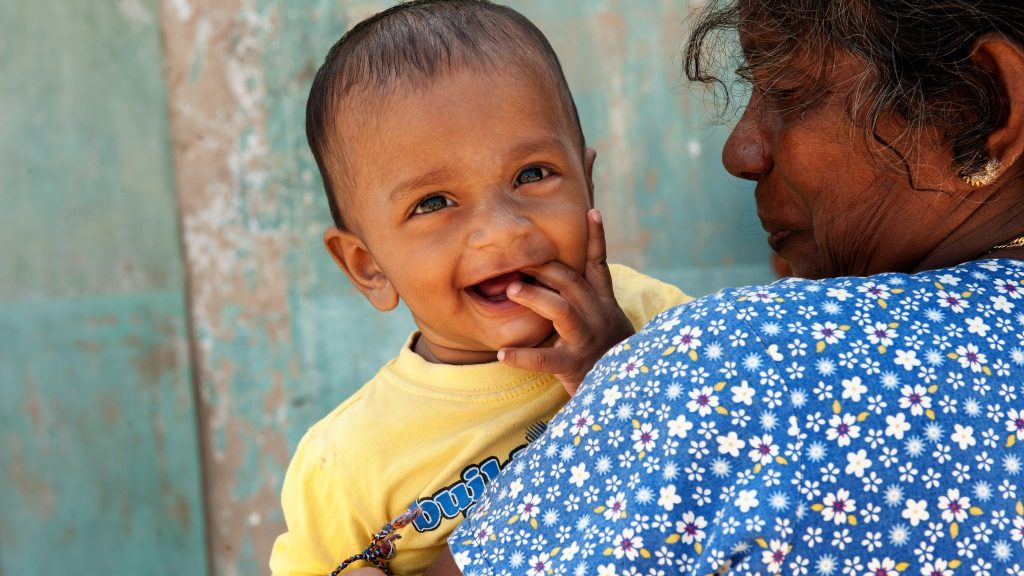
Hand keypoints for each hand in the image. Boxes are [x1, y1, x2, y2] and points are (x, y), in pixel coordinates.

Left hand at [498, 209, 634, 394]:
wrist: (629, 394)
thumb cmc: (609, 354)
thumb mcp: (605, 322)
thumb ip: (588, 300)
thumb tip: (561, 276)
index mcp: (603, 303)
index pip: (599, 265)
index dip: (596, 238)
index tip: (591, 211)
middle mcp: (597, 317)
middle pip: (573, 283)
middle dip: (547, 268)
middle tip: (519, 257)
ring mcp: (587, 340)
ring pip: (563, 312)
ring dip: (537, 297)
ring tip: (511, 290)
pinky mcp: (576, 366)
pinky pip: (547, 360)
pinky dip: (524, 356)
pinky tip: (503, 353)